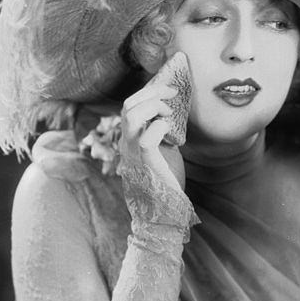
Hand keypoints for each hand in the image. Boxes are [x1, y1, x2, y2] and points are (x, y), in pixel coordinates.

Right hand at [119, 52, 187, 193]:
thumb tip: (172, 112)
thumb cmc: (165, 180)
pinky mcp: (146, 164)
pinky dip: (160, 128)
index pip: (130, 106)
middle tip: (172, 93)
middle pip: (128, 106)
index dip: (147, 92)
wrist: (164, 211)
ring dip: (153, 107)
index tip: (168, 88)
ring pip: (132, 116)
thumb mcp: (163, 148)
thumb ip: (162, 132)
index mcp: (130, 139)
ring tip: (169, 112)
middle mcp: (127, 144)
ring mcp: (134, 153)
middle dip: (151, 92)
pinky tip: (170, 132)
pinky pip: (147, 139)